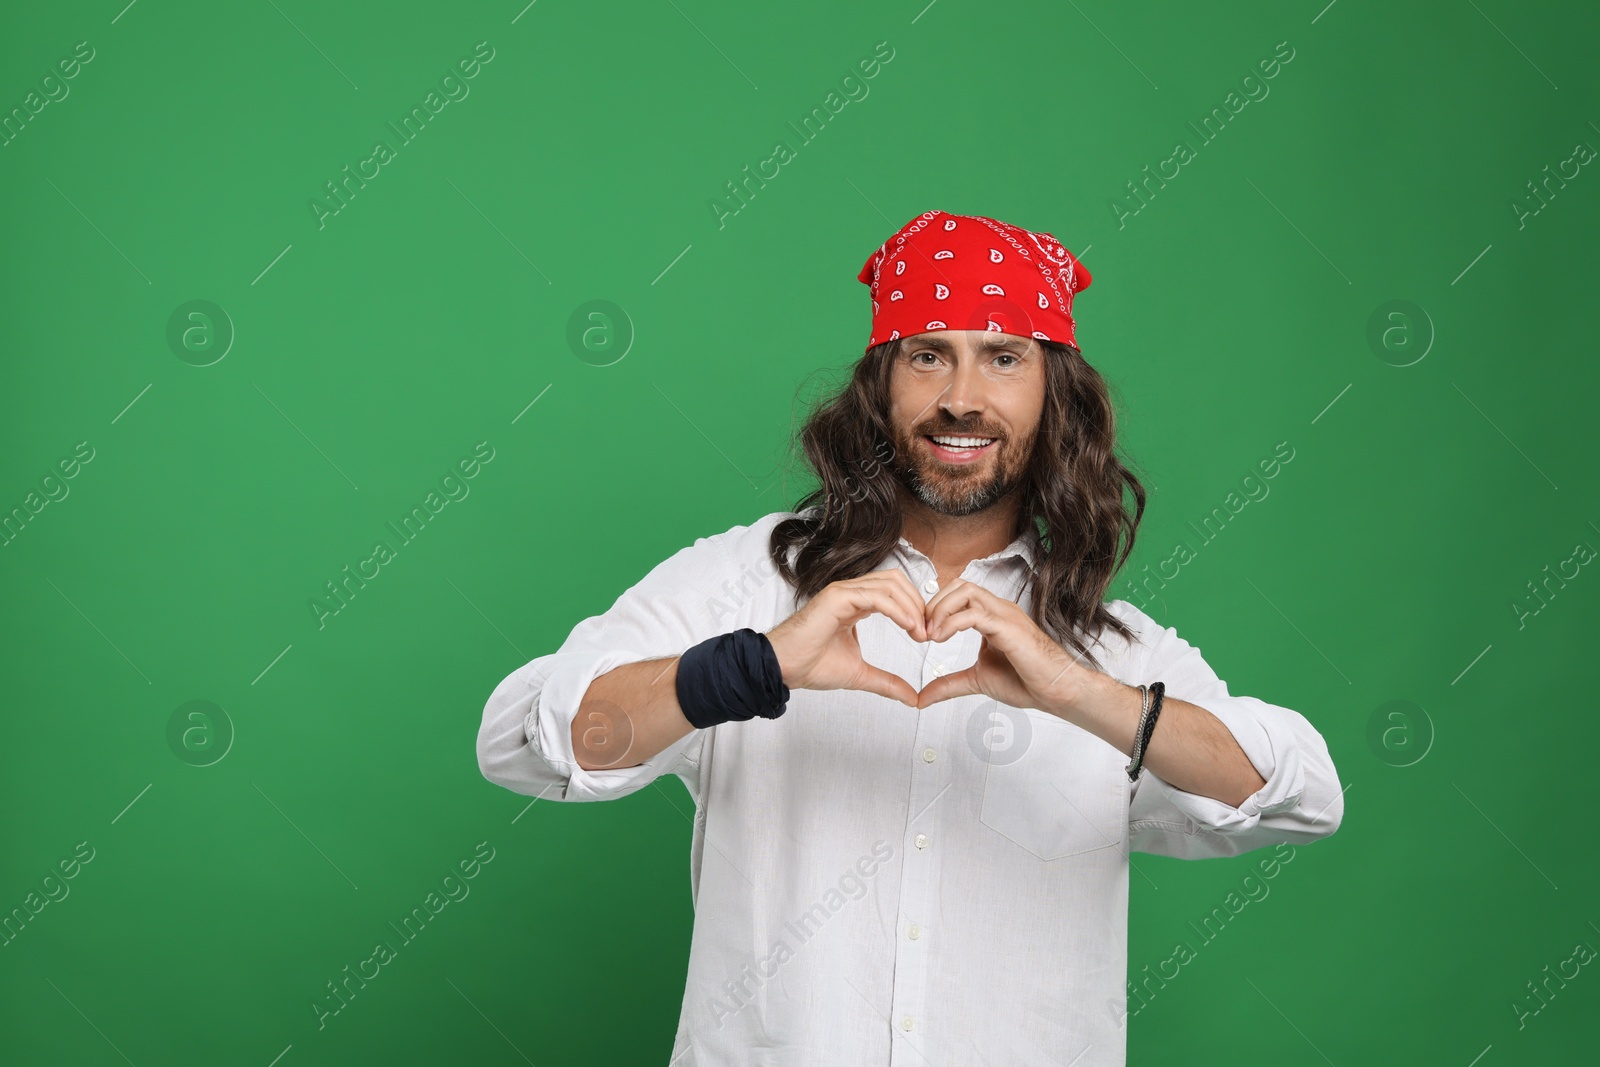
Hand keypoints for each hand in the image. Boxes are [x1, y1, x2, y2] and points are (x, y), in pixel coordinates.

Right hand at [765, 570, 928, 707]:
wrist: (784, 669)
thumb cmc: (811, 665)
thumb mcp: (860, 674)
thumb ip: (887, 682)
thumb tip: (912, 698)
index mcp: (855, 604)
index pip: (894, 592)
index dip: (914, 608)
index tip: (925, 635)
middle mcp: (850, 592)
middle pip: (896, 581)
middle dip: (917, 604)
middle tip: (927, 632)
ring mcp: (843, 592)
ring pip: (889, 584)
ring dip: (911, 606)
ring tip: (920, 632)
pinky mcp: (837, 597)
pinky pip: (876, 596)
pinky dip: (898, 609)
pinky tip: (909, 625)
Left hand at [915, 578, 1096, 715]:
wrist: (1056, 691)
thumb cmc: (1026, 682)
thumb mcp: (977, 680)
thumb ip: (949, 684)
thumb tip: (922, 698)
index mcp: (992, 617)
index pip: (958, 594)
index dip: (935, 608)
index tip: (922, 633)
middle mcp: (998, 610)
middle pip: (959, 585)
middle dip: (934, 603)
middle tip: (923, 631)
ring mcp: (1005, 616)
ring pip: (966, 591)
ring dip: (941, 609)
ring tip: (931, 634)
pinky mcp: (1009, 628)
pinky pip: (975, 614)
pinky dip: (952, 622)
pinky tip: (941, 639)